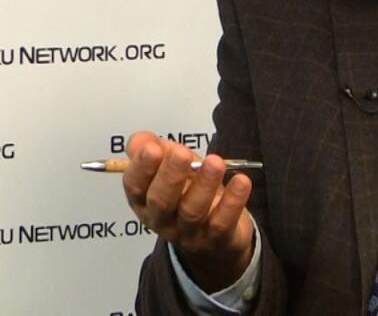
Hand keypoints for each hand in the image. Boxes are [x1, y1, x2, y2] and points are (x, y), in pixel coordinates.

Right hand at [122, 131, 255, 291]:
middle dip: (170, 175)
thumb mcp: (170, 168)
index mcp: (145, 200)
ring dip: (203, 184)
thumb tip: (141, 140)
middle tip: (181, 153)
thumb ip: (155, 150)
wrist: (216, 238)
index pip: (135, 186)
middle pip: (161, 201)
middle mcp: (163, 219)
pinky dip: (233, 201)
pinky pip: (222, 222)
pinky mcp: (217, 238)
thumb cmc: (188, 193)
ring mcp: (189, 232)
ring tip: (215, 162)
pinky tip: (241, 180)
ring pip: (192, 210)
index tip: (151, 148)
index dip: (141, 167)